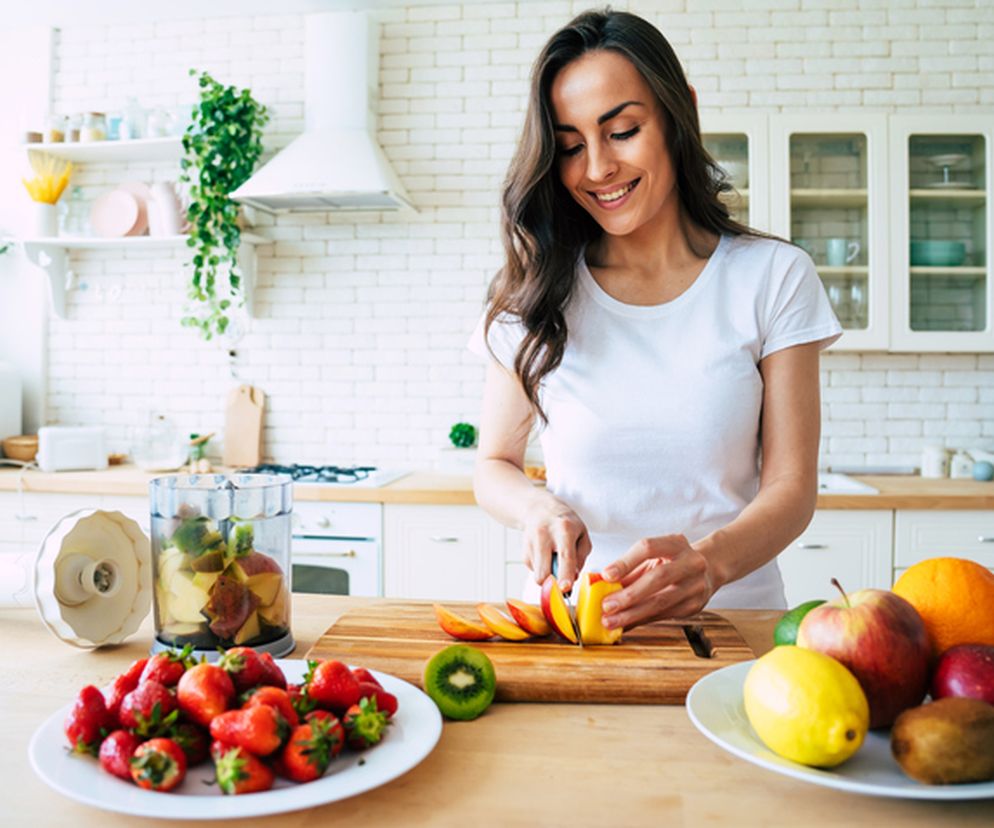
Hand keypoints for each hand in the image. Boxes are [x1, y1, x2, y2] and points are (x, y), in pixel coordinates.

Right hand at [521, 499, 590, 592]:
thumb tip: (573, 577)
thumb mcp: (582, 534)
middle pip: (544, 572)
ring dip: (550, 574)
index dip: (565, 575)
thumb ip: (581, 557)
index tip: (565, 588)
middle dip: (554, 584)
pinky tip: (546, 556)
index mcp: (564, 530)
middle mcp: (544, 536)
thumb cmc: (565, 523)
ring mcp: (531, 544)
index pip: (565, 557)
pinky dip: (543, 568)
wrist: (539, 509)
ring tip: (555, 559)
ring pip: (539, 574)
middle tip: (564, 580)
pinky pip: (535, 571)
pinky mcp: (524, 552)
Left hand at [599, 534, 715, 629]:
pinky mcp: (694, 606)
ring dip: (632, 614)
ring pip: (661, 601)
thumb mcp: (654, 556)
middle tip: (606, 606)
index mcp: (676, 543)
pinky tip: (625, 624)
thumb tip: (599, 583)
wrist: (708, 569)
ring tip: (611, 620)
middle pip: (658, 577)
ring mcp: (695, 585)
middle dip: (629, 594)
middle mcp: (690, 562)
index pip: (648, 548)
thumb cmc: (672, 561)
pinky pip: (663, 615)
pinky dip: (641, 620)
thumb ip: (628, 567)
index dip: (626, 562)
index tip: (606, 575)